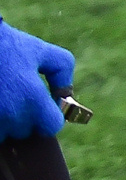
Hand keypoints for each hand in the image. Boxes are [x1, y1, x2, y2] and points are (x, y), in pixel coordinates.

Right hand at [0, 20, 75, 142]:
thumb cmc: (7, 46)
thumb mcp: (42, 51)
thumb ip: (62, 72)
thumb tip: (65, 95)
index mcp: (33, 98)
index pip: (52, 127)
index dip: (51, 118)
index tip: (44, 106)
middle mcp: (11, 114)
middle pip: (26, 131)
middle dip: (26, 118)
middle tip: (18, 96)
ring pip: (5, 133)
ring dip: (5, 121)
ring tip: (4, 98)